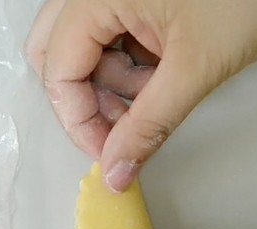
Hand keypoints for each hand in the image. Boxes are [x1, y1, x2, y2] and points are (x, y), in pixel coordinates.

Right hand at [26, 0, 256, 190]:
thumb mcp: (198, 65)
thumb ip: (150, 123)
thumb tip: (117, 168)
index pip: (59, 69)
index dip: (79, 120)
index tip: (109, 154)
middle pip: (57, 53)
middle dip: (87, 97)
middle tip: (121, 127)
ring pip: (85, 45)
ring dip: (113, 82)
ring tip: (159, 94)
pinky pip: (113, 33)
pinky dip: (131, 62)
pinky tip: (165, 73)